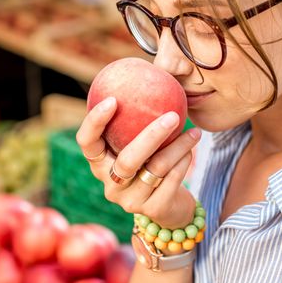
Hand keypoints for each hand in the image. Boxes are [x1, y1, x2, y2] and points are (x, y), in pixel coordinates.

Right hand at [75, 97, 199, 228]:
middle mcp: (110, 184)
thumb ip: (136, 119)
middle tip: (172, 115)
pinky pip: (172, 180)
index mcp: (100, 163)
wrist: (168, 205)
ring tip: (194, 131)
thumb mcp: (138, 142)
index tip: (113, 99)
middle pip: (127, 160)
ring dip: (178, 146)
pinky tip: (192, 147)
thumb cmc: (151, 162)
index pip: (87, 142)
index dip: (95, 122)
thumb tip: (150, 72)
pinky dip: (184, 161)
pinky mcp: (153, 210)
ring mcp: (129, 201)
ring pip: (156, 169)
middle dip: (151, 136)